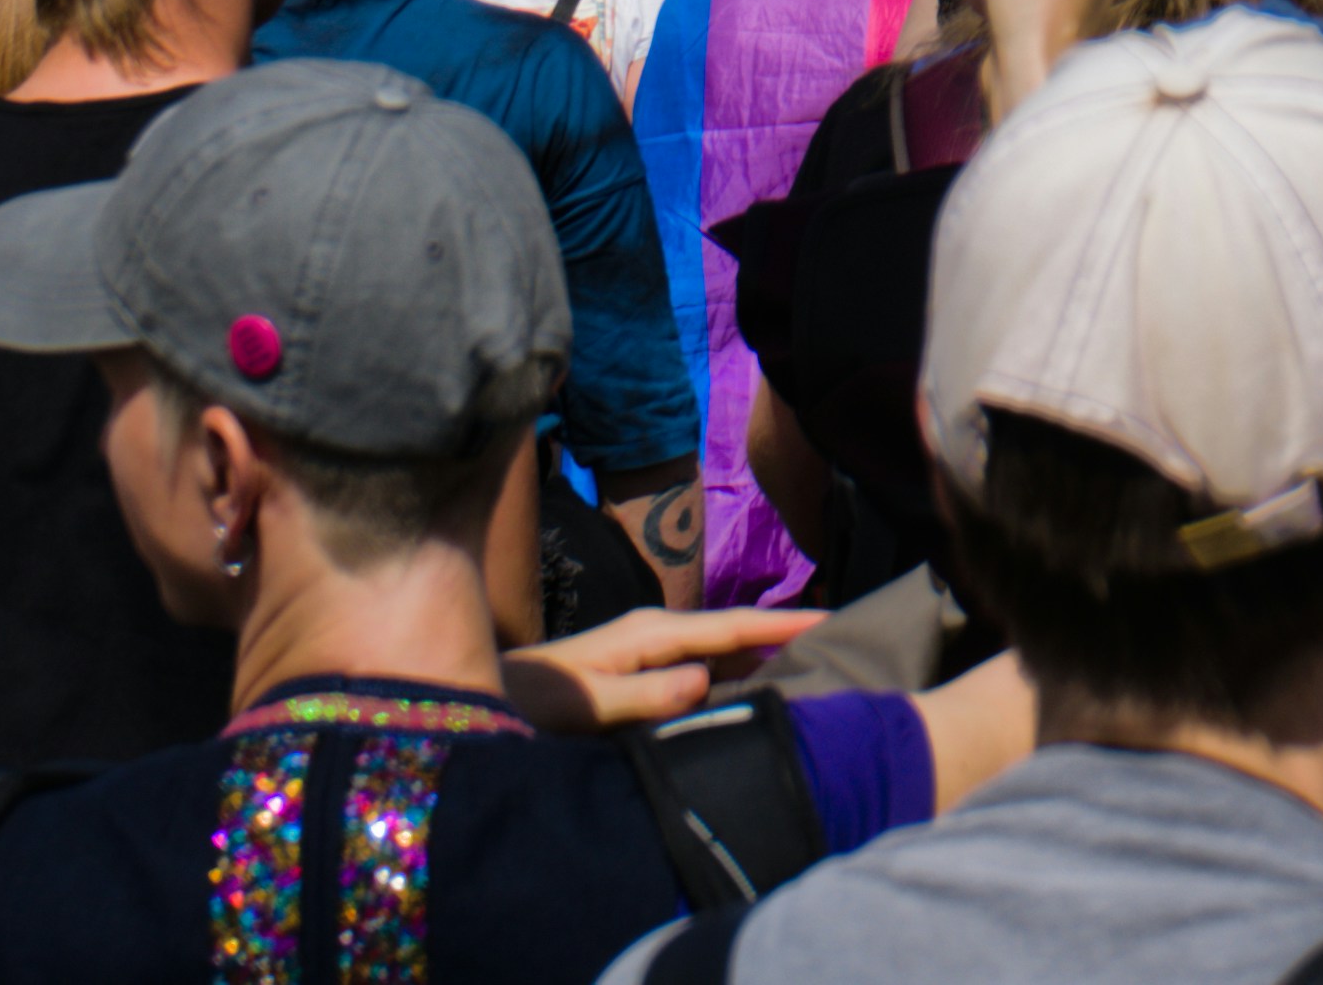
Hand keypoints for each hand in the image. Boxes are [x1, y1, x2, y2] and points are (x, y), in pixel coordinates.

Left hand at [503, 603, 818, 731]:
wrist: (476, 698)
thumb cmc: (530, 703)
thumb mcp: (586, 703)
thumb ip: (644, 695)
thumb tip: (708, 678)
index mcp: (651, 633)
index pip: (733, 627)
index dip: (785, 625)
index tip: (836, 618)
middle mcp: (656, 634)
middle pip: (735, 633)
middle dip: (787, 634)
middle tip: (845, 643)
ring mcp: (648, 651)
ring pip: (721, 651)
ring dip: (763, 657)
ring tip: (816, 665)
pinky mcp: (640, 672)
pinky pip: (703, 669)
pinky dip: (736, 674)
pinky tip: (755, 689)